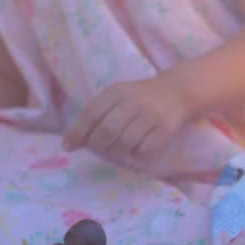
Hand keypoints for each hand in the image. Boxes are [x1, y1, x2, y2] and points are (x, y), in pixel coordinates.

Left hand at [63, 75, 196, 160]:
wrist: (177, 91)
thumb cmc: (140, 98)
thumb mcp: (116, 98)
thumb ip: (95, 116)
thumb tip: (70, 143)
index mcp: (115, 92)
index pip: (90, 114)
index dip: (77, 133)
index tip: (68, 147)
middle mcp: (132, 101)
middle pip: (106, 132)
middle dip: (98, 146)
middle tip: (101, 149)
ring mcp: (150, 114)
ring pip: (124, 143)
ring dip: (118, 152)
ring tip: (120, 148)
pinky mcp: (165, 127)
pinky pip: (144, 150)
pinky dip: (136, 154)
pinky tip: (138, 148)